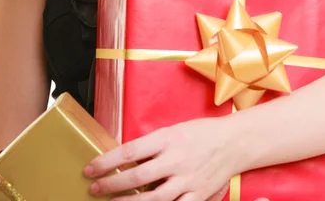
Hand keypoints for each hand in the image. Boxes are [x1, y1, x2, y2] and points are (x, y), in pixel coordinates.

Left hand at [83, 117, 238, 199]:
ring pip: (153, 199)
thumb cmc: (201, 132)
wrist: (233, 142)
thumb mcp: (174, 130)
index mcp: (168, 138)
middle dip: (111, 185)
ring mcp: (187, 180)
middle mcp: (176, 160)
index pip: (130, 151)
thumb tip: (125, 158)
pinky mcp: (198, 195)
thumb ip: (152, 145)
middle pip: (137, 177)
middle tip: (95, 188)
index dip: (107, 162)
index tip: (91, 168)